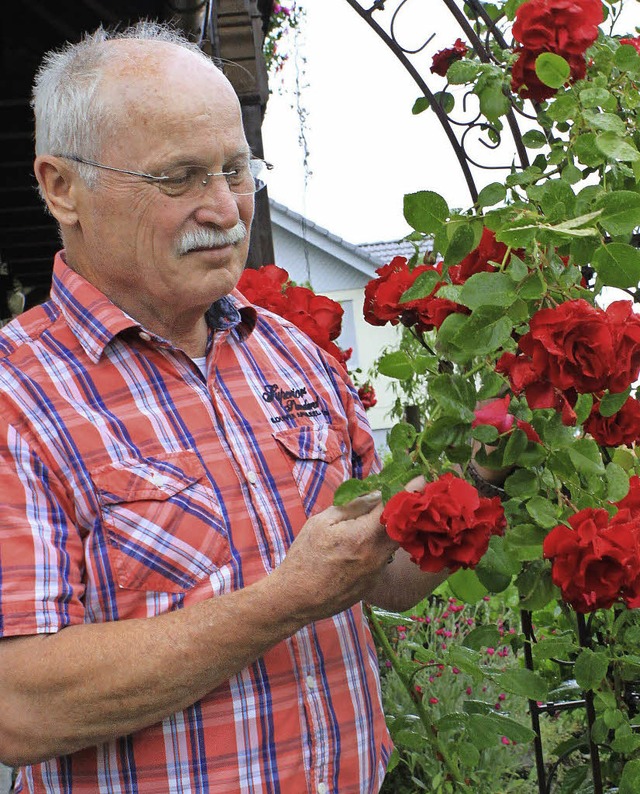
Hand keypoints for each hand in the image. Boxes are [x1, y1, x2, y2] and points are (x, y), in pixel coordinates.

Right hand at [272, 493, 398, 622]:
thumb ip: (352, 506)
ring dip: (394, 528)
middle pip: (404, 527)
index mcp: (363, 536)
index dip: (409, 491)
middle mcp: (377, 555)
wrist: (296, 598)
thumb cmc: (305, 556)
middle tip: (407, 496)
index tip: (422, 478)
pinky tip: (365, 543)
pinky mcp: (373, 583)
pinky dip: (381, 546)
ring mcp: (377, 572)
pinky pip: (383, 558)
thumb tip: (376, 494)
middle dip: (406, 510)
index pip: (394, 508)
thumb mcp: (322, 523)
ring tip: (383, 517)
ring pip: (394, 543)